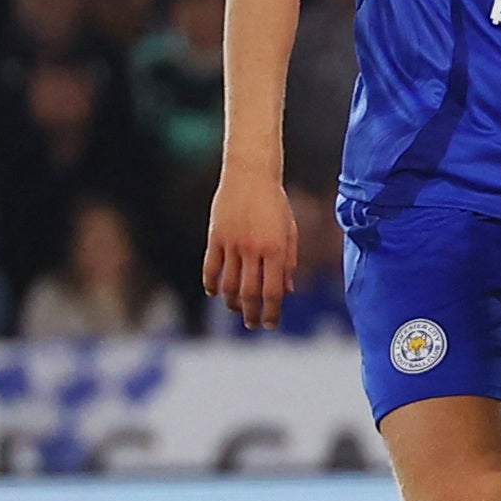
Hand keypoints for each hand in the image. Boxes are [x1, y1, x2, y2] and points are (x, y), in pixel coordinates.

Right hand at [202, 173, 299, 330]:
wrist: (251, 175)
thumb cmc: (276, 204)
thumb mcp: (289, 231)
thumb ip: (288, 262)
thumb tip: (287, 291)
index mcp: (276, 249)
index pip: (273, 291)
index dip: (272, 312)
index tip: (271, 325)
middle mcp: (253, 249)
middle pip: (249, 293)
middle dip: (252, 314)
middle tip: (254, 324)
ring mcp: (232, 244)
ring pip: (228, 284)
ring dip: (232, 302)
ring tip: (237, 310)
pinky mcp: (215, 237)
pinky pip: (210, 268)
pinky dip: (211, 284)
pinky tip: (215, 293)